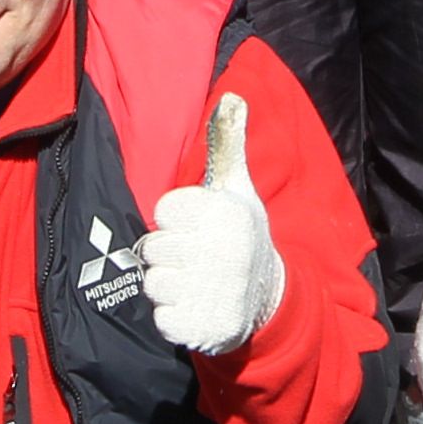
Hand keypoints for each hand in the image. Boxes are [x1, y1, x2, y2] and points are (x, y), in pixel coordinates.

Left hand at [140, 96, 285, 356]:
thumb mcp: (239, 190)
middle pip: (153, 247)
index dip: (177, 220)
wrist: (270, 299)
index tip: (199, 228)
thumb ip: (228, 144)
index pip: (165, 211)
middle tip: (197, 258)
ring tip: (196, 282)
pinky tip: (196, 307)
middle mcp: (219, 252)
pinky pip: (160, 317)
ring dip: (169, 286)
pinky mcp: (199, 327)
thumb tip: (232, 96)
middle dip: (170, 254)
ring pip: (152, 282)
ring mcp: (210, 292)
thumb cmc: (242, 236)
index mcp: (225, 215)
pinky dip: (173, 317)